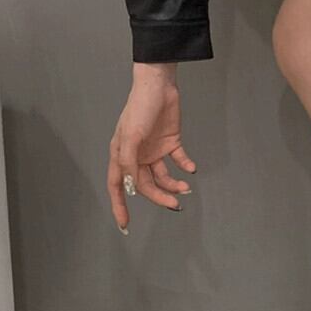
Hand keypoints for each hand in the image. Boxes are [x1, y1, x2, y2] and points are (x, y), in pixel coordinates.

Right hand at [107, 63, 196, 233]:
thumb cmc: (139, 108)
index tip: (125, 225)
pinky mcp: (170, 142)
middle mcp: (137, 155)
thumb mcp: (131, 135)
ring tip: (186, 188)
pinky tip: (191, 168)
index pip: (118, 186)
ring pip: (163, 177)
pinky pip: (178, 160)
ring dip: (174, 185)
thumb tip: (132, 185)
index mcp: (121, 155)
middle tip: (176, 205)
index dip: (120, 206)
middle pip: (146, 185)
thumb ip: (129, 161)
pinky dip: (185, 166)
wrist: (159, 86)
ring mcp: (154, 150)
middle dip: (160, 197)